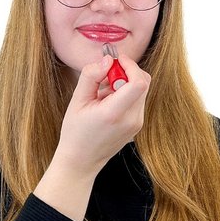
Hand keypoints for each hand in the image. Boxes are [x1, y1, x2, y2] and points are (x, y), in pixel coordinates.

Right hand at [33, 53, 150, 220]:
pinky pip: (138, 100)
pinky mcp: (138, 125)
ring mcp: (137, 124)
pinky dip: (126, 94)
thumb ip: (91, 76)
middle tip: (106, 77)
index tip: (116, 61)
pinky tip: (109, 102)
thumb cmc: (76, 132)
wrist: (82, 160)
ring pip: (142, 90)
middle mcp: (132, 119)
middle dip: (126, 72)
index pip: (139, 82)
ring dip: (126, 83)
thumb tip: (107, 60)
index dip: (130, 65)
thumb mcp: (77, 100)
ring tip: (104, 93)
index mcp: (115, 113)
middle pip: (143, 82)